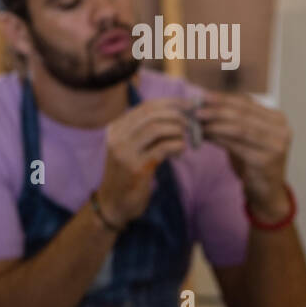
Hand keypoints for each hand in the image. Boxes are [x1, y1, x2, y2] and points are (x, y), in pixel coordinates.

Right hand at [95, 98, 187, 225]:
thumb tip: (177, 113)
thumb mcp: (130, 148)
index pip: (146, 107)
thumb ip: (145, 131)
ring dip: (178, 131)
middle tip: (192, 122)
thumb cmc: (127, 174)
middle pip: (152, 114)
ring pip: (157, 128)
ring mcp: (125, 153)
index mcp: (116, 129)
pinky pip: (163, 148)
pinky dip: (177, 146)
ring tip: (185, 138)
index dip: (171, 103)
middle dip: (177, 115)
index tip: (189, 105)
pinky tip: (180, 152)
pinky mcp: (136, 168)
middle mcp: (117, 138)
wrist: (114, 203)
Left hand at [197, 91, 291, 221]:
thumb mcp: (242, 138)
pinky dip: (219, 139)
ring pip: (240, 128)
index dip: (224, 98)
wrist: (265, 192)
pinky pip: (237, 145)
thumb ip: (229, 123)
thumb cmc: (251, 162)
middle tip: (196, 109)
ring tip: (198, 121)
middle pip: (243, 113)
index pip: (247, 103)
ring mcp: (276, 144)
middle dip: (217, 109)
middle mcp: (281, 129)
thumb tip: (203, 107)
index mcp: (277, 119)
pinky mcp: (266, 160)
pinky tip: (205, 136)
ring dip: (215, 123)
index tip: (202, 96)